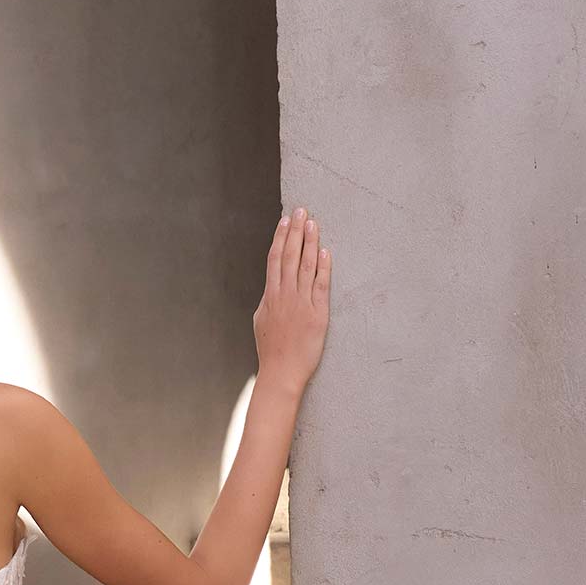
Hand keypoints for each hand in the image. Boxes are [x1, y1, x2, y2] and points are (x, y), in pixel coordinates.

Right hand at [252, 207, 329, 395]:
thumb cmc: (271, 351)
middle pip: (290, 256)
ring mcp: (301, 304)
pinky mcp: (317, 314)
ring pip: (305, 266)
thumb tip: (272, 286)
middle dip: (296, 231)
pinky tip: (324, 251)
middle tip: (301, 210)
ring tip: (314, 223)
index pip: (275, 259)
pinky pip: (320, 285)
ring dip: (310, 242)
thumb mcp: (261, 322)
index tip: (286, 220)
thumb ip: (268, 301)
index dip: (281, 237)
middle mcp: (285, 296)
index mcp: (270, 296)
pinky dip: (322, 267)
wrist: (281, 374)